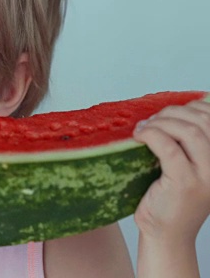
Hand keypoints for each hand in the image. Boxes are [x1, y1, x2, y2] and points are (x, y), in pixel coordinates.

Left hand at [133, 99, 209, 242]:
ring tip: (143, 128)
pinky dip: (152, 135)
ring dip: (161, 122)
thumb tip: (171, 113)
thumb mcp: (187, 168)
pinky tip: (139, 136)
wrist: (167, 235)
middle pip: (203, 122)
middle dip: (172, 113)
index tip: (169, 112)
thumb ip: (186, 144)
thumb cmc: (170, 200)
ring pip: (189, 131)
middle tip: (150, 121)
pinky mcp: (185, 183)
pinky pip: (168, 147)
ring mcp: (206, 175)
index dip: (191, 107)